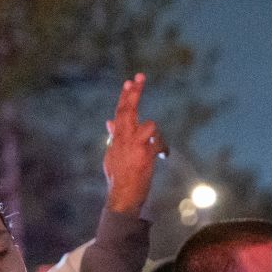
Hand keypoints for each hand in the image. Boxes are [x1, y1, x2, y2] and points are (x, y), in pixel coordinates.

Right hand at [103, 73, 166, 215]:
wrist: (122, 194)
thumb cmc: (118, 175)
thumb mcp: (112, 154)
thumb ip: (113, 136)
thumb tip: (109, 121)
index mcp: (116, 137)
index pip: (120, 112)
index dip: (125, 96)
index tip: (129, 82)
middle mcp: (123, 138)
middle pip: (128, 110)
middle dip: (134, 93)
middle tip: (140, 76)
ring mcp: (134, 145)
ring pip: (150, 125)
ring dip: (156, 134)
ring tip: (157, 150)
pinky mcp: (145, 154)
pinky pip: (158, 142)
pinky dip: (162, 147)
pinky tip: (162, 155)